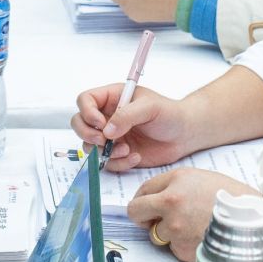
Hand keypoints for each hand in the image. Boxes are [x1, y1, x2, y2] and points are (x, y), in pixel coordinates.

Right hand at [71, 83, 198, 169]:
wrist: (183, 135)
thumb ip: (127, 115)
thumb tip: (107, 130)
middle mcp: (107, 116)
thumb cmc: (170, 114)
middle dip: (88, 134)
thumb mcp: (150, 107)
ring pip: (89, 145)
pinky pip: (106, 162)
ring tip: (126, 149)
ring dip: (104, 151)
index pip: (85, 100)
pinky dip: (118, 163)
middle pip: (79, 123)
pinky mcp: (117, 154)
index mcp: (113, 98)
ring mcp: (111, 136)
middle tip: (104, 140)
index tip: (101, 123)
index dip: (87, 112)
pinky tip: (135, 156)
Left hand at [124, 167, 253, 261]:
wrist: (254, 222)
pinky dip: (183, 246)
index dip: (142, 198)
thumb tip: (153, 198)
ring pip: (156, 234)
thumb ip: (174, 185)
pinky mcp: (182, 250)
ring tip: (192, 227)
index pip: (142, 190)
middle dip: (142, 216)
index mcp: (176, 182)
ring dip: (168, 232)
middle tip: (152, 219)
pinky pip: (173, 249)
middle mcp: (171, 204)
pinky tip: (201, 237)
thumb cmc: (234, 198)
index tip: (144, 204)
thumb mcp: (201, 178)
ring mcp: (176, 229)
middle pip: (136, 213)